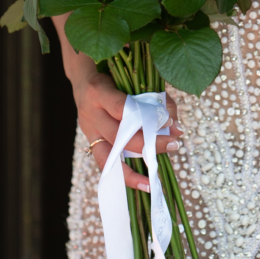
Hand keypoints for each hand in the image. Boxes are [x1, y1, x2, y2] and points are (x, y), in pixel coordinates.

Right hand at [73, 69, 182, 191]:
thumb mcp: (132, 78)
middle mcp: (90, 113)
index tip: (170, 123)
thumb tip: (175, 126)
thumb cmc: (114, 75)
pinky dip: (123, 175)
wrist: (83, 78)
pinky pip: (105, 163)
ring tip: (153, 180)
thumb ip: (155, 97)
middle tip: (174, 145)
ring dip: (132, 170)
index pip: (122, 108)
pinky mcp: (90, 141)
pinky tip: (141, 184)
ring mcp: (88, 130)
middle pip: (118, 135)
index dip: (145, 117)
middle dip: (148, 144)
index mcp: (99, 91)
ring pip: (107, 156)